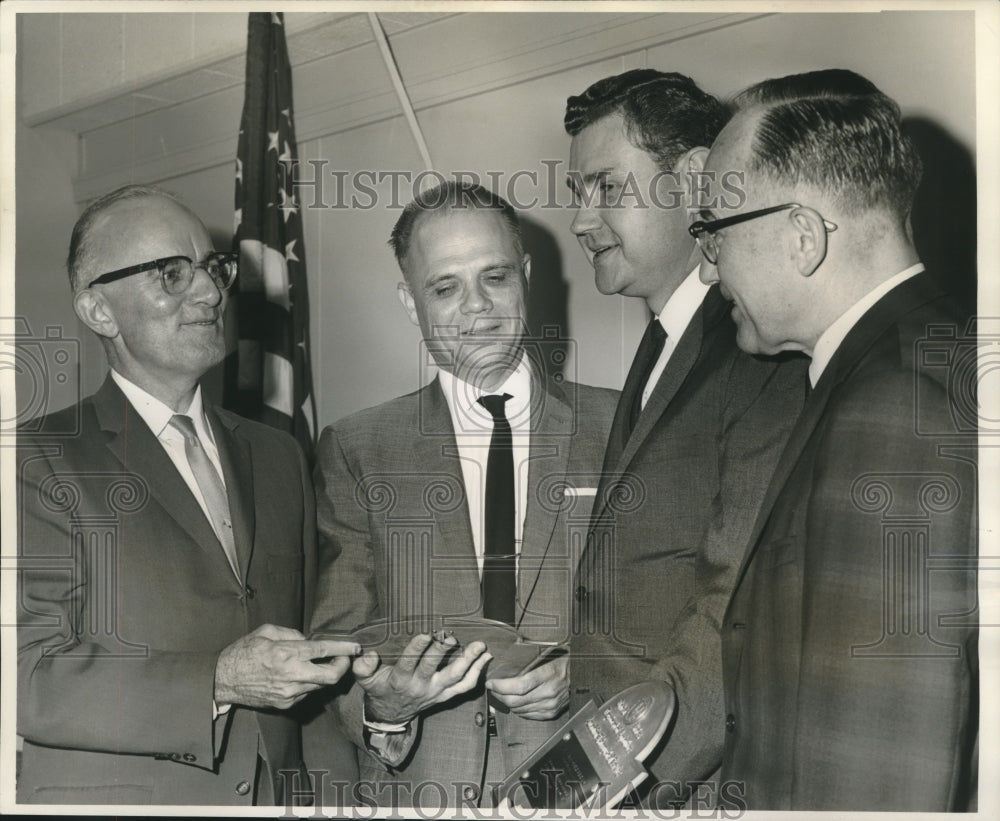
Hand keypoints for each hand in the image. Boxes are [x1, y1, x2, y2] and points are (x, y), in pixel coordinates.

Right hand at [214, 624, 359, 709]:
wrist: (223, 680)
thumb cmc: (243, 652)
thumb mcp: (266, 631)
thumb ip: (292, 633)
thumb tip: (309, 640)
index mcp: (286, 653)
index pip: (324, 650)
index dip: (344, 649)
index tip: (355, 646)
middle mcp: (291, 675)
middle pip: (331, 676)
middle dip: (343, 666)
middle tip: (344, 658)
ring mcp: (289, 693)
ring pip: (320, 686)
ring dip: (326, 674)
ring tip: (321, 663)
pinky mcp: (285, 704)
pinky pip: (307, 693)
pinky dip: (310, 683)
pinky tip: (302, 675)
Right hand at [354, 633, 491, 724]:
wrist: (391, 714)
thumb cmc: (380, 689)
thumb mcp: (366, 680)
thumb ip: (364, 667)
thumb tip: (368, 655)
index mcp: (400, 680)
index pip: (408, 663)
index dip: (416, 649)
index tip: (424, 634)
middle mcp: (420, 686)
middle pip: (434, 669)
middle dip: (443, 652)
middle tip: (451, 637)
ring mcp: (436, 692)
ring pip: (455, 678)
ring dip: (469, 662)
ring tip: (480, 646)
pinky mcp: (446, 695)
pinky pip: (464, 687)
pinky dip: (477, 674)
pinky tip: (485, 658)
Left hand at [486, 654, 568, 719]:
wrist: (582, 673)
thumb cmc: (564, 660)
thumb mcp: (548, 654)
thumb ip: (530, 660)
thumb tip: (507, 660)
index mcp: (548, 675)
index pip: (520, 686)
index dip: (502, 686)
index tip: (491, 682)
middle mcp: (549, 693)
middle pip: (516, 701)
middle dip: (499, 695)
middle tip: (492, 688)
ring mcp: (550, 705)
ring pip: (519, 710)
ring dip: (506, 703)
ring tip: (500, 694)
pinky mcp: (551, 713)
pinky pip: (528, 715)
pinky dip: (517, 710)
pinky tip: (513, 702)